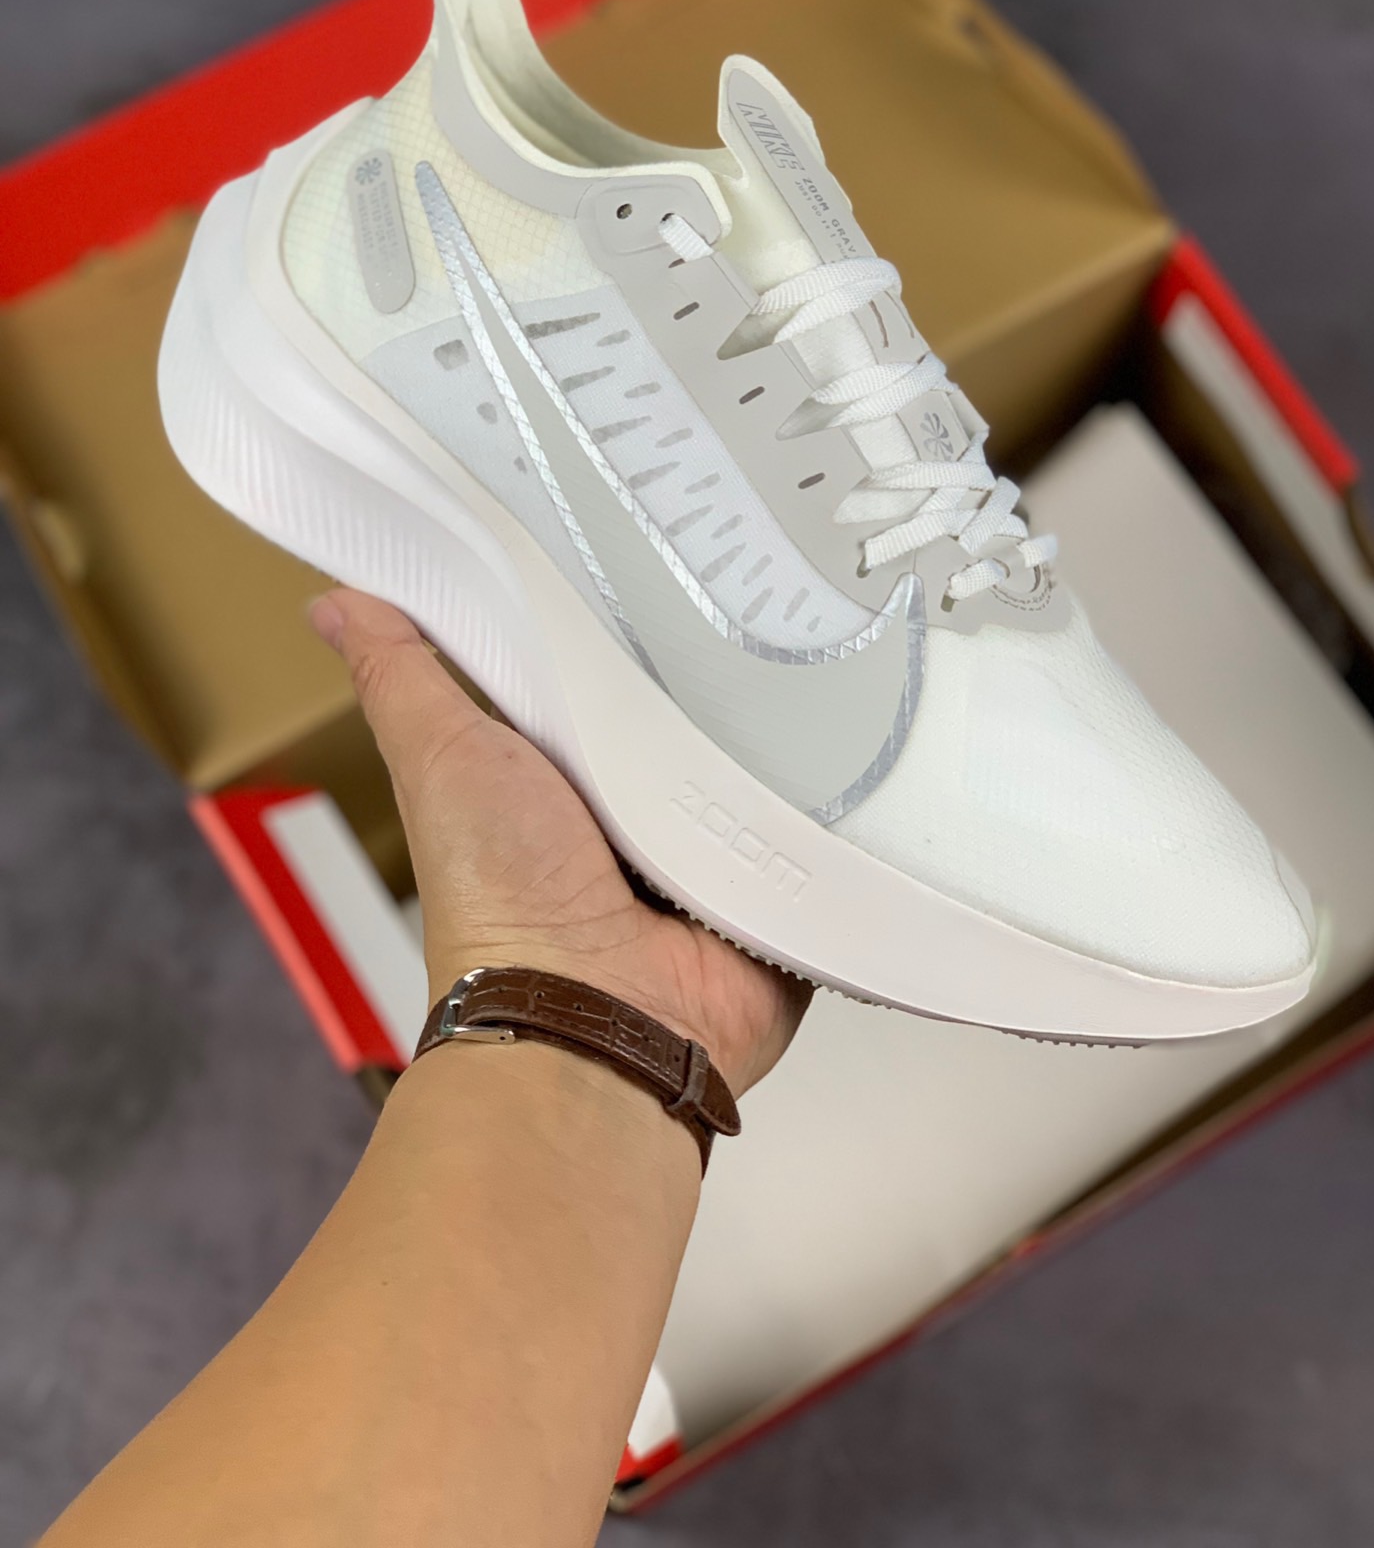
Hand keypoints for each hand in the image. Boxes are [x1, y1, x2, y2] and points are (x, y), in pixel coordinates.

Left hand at [310, 589, 809, 1095]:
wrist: (592, 1022)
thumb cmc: (502, 903)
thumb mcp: (439, 756)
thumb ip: (400, 675)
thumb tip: (338, 602)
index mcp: (569, 771)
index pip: (608, 667)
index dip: (624, 611)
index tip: (649, 538)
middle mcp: (645, 811)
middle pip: (697, 706)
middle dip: (717, 660)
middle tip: (746, 585)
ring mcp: (717, 853)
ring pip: (767, 759)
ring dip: (779, 727)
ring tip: (805, 657)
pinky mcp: (777, 890)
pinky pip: (823, 828)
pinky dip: (830, 801)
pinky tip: (850, 747)